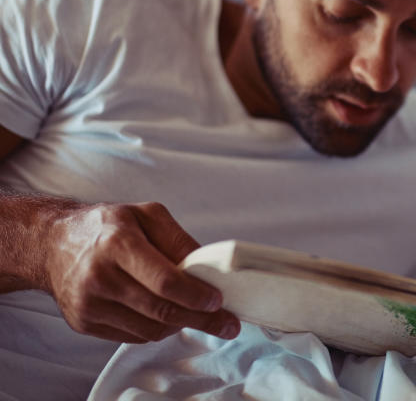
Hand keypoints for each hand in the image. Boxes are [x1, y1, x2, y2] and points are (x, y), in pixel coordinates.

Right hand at [44, 201, 239, 342]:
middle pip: (160, 310)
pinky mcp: (83, 323)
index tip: (218, 301)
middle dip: (200, 319)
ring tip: (199, 316)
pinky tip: (169, 317)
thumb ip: (179, 240)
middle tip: (226, 322)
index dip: (195, 295)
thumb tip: (208, 267)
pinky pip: (132, 336)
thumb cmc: (107, 226)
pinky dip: (157, 329)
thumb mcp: (147, 214)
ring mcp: (88, 304)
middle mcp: (99, 276)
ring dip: (180, 325)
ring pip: (149, 329)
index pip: (164, 281)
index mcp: (118, 244)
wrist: (53, 244)